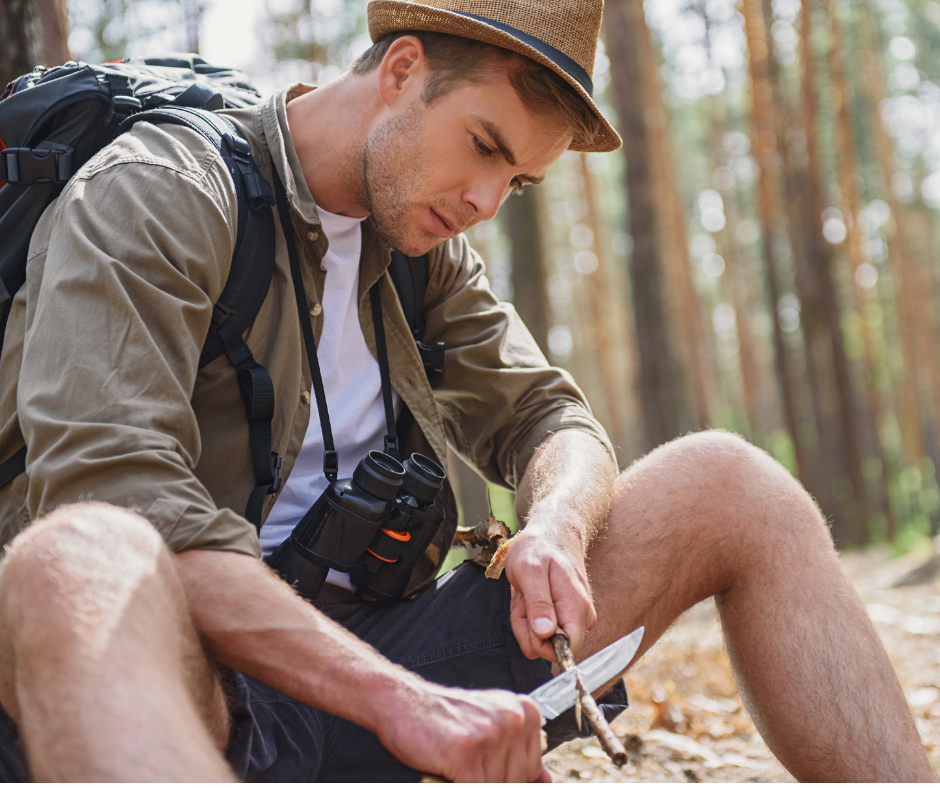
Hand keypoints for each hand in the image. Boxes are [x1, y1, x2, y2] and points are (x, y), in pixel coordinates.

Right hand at [378, 682, 550, 781]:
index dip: (507, 778)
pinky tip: (449, 774)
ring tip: (456, 765)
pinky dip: (458, 785)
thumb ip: (520, 753)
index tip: (484, 768)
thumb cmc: (445, 719)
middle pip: (516, 782)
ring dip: (474, 782)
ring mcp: (490, 734)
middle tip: (467, 765)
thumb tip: (547, 781)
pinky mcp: (466, 751)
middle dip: (489, 781)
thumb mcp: (491, 726)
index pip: (532, 771)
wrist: (402, 701)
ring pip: (496, 786)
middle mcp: (513, 719)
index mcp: (525, 712)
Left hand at [504, 523, 596, 660]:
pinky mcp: (565, 616)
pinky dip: (527, 614)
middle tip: (523, 597)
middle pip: (550, 647)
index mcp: (576, 608)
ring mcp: (574, 617)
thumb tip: (546, 634)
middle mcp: (581, 617)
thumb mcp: (529, 570)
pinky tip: (528, 595)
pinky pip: (541, 629)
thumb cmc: (539, 546)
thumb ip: (538, 603)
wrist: (552, 531)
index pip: (567, 651)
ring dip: (525, 618)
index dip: (541, 645)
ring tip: (525, 592)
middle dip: (526, 627)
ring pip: (542, 639)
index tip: (528, 620)